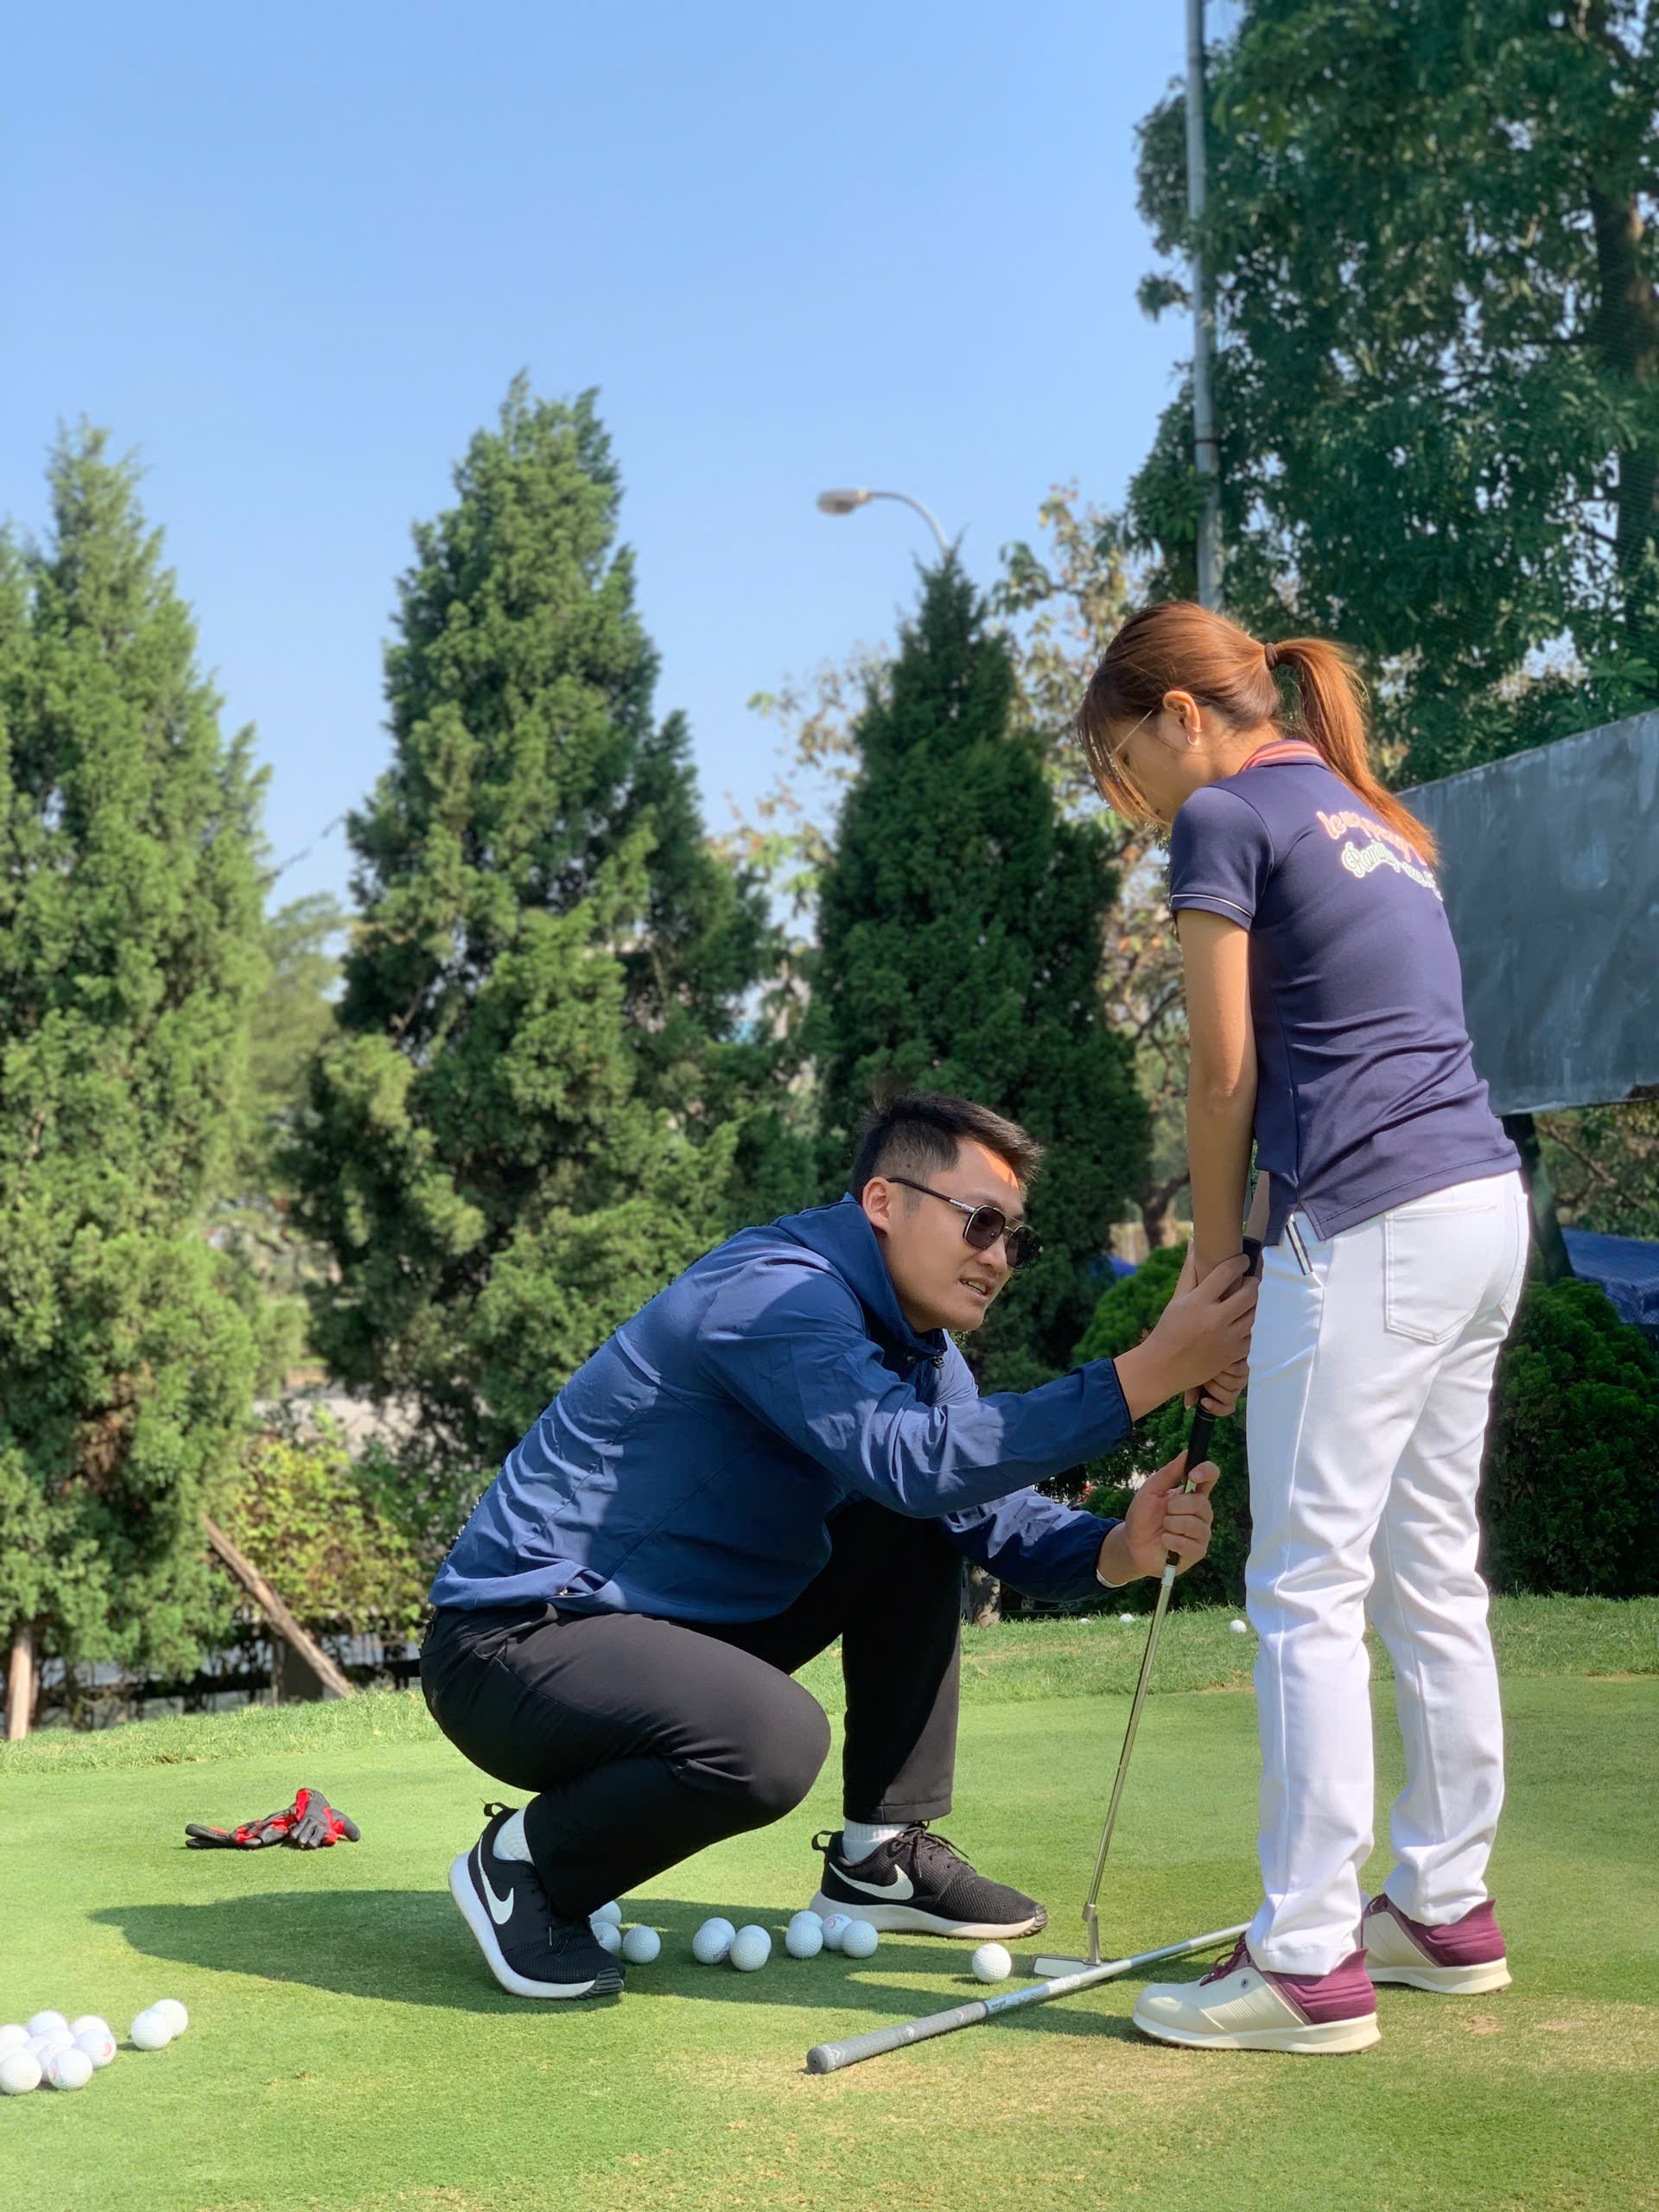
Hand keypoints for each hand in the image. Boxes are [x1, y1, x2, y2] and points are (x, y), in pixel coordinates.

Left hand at [1097, 1453, 1217, 1583]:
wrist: (1132, 1545)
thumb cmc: (1143, 1516)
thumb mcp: (1151, 1490)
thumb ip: (1169, 1473)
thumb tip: (1186, 1453)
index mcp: (1192, 1494)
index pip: (1211, 1476)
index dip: (1206, 1472)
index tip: (1191, 1475)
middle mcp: (1201, 1512)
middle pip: (1201, 1502)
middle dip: (1176, 1506)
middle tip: (1164, 1513)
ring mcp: (1201, 1532)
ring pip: (1194, 1524)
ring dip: (1171, 1525)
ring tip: (1163, 1529)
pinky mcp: (1198, 1551)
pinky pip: (1190, 1544)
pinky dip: (1171, 1541)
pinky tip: (1165, 1542)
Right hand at [1132, 1252, 1256, 1408]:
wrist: (1164, 1367)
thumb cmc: (1169, 1329)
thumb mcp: (1177, 1300)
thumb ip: (1189, 1272)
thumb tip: (1193, 1244)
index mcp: (1199, 1302)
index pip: (1227, 1273)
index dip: (1240, 1262)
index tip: (1244, 1260)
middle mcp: (1215, 1319)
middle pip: (1249, 1293)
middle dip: (1254, 1283)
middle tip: (1251, 1281)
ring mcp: (1227, 1338)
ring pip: (1256, 1314)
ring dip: (1257, 1304)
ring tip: (1252, 1300)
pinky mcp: (1233, 1354)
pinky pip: (1254, 1335)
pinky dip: (1254, 1326)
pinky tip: (1247, 1322)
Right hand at [1184, 1354, 1248, 1415]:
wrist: (1210, 1334)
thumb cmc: (1200, 1354)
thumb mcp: (1193, 1372)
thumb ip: (1191, 1388)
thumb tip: (1188, 1405)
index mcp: (1224, 1388)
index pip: (1226, 1408)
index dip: (1217, 1408)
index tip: (1203, 1402)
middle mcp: (1234, 1383)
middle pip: (1229, 1397)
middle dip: (1214, 1388)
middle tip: (1205, 1378)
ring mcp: (1242, 1373)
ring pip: (1234, 1385)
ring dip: (1220, 1378)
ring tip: (1211, 1367)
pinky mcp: (1246, 1360)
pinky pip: (1239, 1371)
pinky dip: (1228, 1369)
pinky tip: (1219, 1364)